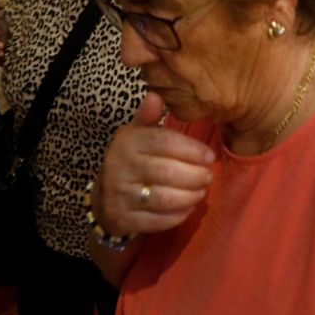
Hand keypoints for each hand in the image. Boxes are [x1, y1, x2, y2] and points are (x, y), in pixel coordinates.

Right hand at [96, 91, 214, 236]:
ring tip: (202, 191)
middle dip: (195, 175)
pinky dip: (178, 215)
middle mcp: (120, 166)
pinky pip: (158, 220)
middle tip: (209, 176)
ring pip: (164, 198)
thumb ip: (148, 117)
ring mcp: (120, 195)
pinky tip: (189, 208)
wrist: (105, 200)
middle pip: (167, 171)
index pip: (164, 142)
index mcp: (127, 141)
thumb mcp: (136, 135)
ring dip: (190, 196)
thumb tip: (156, 94)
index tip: (209, 156)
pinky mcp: (124, 219)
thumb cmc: (131, 161)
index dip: (191, 149)